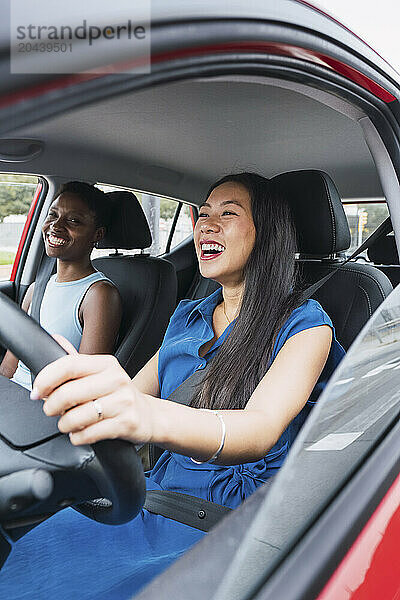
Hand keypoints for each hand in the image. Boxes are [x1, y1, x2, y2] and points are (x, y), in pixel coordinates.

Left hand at [31, 340, 154, 445]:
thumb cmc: (118, 394)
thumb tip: (55, 339)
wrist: (148, 415)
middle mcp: (116, 379)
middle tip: (51, 410)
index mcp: (106, 364)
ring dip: (64, 424)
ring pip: (76, 417)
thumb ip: (76, 360)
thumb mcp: (101, 373)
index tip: (37, 390)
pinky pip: (89, 434)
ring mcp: (123, 401)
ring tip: (68, 423)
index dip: (47, 379)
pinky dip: (78, 437)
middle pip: (68, 393)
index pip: (69, 365)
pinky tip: (81, 432)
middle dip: (51, 406)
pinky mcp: (126, 423)